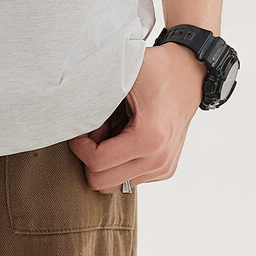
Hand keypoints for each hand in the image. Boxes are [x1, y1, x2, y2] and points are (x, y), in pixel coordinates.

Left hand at [67, 43, 205, 191]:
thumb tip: (67, 110)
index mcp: (149, 138)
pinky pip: (130, 179)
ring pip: (115, 185)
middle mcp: (159, 159)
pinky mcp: (165, 169)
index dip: (80, 147)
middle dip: (91, 158)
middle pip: (103, 183)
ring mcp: (163, 167)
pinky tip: (124, 138)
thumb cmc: (155, 70)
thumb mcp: (122, 74)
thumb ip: (94, 93)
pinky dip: (120, 162)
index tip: (81, 127)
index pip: (97, 164)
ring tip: (111, 132)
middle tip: (96, 130)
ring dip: (106, 161)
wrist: (188, 74)